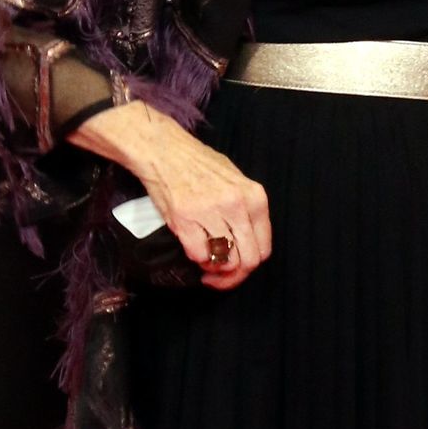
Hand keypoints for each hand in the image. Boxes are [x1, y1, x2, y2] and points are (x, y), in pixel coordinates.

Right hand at [72, 102, 271, 288]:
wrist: (163, 150)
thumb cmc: (198, 164)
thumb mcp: (235, 180)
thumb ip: (247, 211)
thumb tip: (250, 244)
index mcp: (254, 197)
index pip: (264, 248)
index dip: (250, 267)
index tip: (237, 270)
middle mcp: (237, 206)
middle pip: (248, 261)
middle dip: (234, 277)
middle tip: (219, 278)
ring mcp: (211, 212)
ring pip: (225, 262)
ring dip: (215, 271)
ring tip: (206, 265)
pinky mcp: (185, 219)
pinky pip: (199, 255)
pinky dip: (198, 260)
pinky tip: (194, 252)